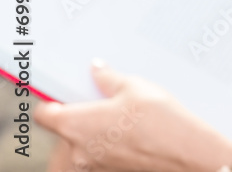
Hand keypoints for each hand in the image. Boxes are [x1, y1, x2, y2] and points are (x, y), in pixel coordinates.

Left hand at [35, 60, 231, 171]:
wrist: (186, 153)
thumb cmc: (160, 122)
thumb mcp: (135, 87)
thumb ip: (109, 78)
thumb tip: (97, 70)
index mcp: (75, 124)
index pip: (45, 114)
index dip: (53, 101)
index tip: (65, 94)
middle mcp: (78, 150)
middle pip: (63, 132)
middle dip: (78, 118)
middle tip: (101, 105)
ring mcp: (93, 165)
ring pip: (81, 147)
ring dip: (93, 135)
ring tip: (120, 120)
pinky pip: (99, 157)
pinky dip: (107, 147)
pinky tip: (131, 135)